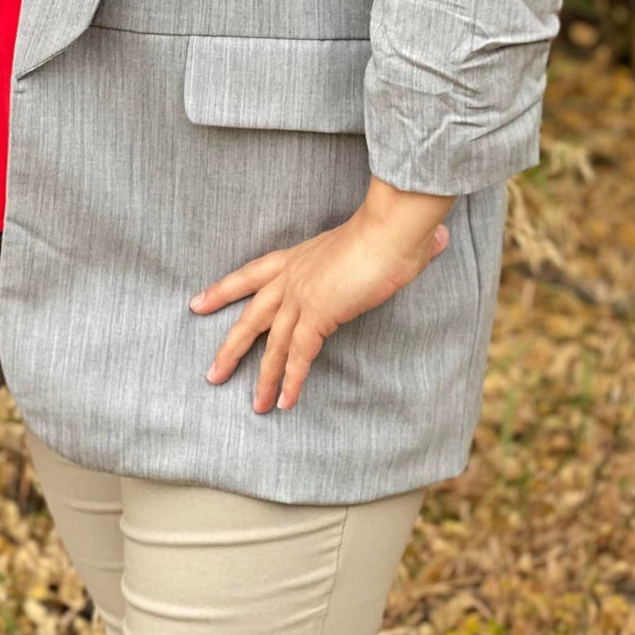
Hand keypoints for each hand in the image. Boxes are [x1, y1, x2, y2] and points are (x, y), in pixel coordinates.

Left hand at [188, 178, 454, 412]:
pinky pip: (299, 356)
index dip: (223, 289)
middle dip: (230, 347)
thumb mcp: (383, 238)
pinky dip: (291, 381)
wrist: (391, 228)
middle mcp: (292, 277)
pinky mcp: (318, 315)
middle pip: (250, 316)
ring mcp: (302, 296)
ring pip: (272, 345)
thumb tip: (437, 239)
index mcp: (297, 256)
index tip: (198, 302)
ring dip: (262, 379)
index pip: (250, 274)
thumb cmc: (392, 228)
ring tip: (253, 406)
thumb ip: (401, 245)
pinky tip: (285, 404)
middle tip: (211, 373)